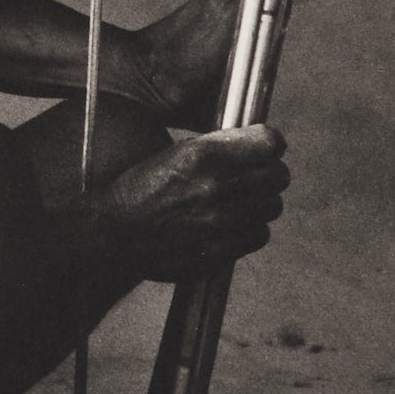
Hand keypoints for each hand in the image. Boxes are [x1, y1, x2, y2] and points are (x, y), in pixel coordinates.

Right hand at [99, 125, 289, 279]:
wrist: (116, 233)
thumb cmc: (141, 188)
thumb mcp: (174, 153)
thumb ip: (216, 149)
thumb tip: (254, 145)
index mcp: (204, 154)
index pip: (269, 143)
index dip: (271, 143)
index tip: (267, 147)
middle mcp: (216, 185)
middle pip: (278, 176)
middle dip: (272, 172)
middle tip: (260, 175)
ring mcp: (220, 221)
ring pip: (272, 206)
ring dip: (262, 202)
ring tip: (243, 200)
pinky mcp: (221, 250)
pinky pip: (259, 234)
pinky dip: (252, 228)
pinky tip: (234, 223)